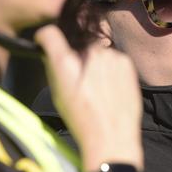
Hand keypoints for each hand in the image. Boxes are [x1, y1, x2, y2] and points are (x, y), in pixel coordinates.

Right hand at [35, 25, 143, 170]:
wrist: (112, 137)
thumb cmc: (83, 120)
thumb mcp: (58, 95)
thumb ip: (54, 69)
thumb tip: (51, 54)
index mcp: (66, 63)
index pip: (50, 34)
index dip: (45, 37)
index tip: (45, 41)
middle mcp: (89, 54)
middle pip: (78, 45)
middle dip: (76, 56)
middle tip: (79, 77)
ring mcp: (110, 56)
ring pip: (97, 51)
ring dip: (94, 62)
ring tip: (97, 87)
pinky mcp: (126, 62)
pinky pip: (114, 58)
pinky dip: (110, 68)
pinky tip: (110, 88)